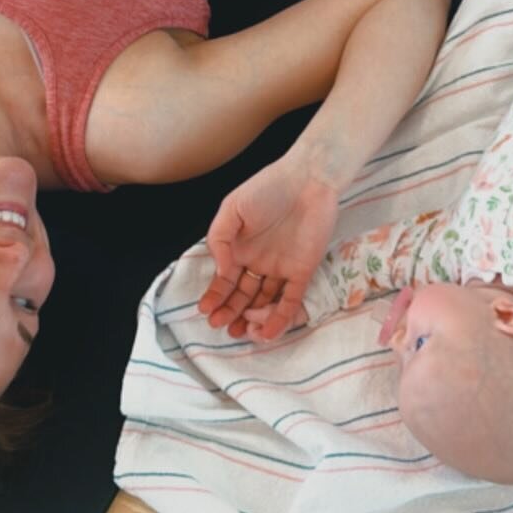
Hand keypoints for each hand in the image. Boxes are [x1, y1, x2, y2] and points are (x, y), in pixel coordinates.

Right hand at [197, 155, 338, 340]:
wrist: (308, 179)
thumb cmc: (267, 188)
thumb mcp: (232, 209)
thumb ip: (220, 240)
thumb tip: (222, 272)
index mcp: (240, 248)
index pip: (225, 280)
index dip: (215, 296)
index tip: (204, 310)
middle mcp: (259, 262)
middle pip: (242, 295)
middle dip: (229, 312)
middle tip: (219, 325)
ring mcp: (281, 268)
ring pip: (264, 302)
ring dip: (251, 319)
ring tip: (239, 333)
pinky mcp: (303, 271)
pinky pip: (291, 301)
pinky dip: (279, 318)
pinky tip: (267, 333)